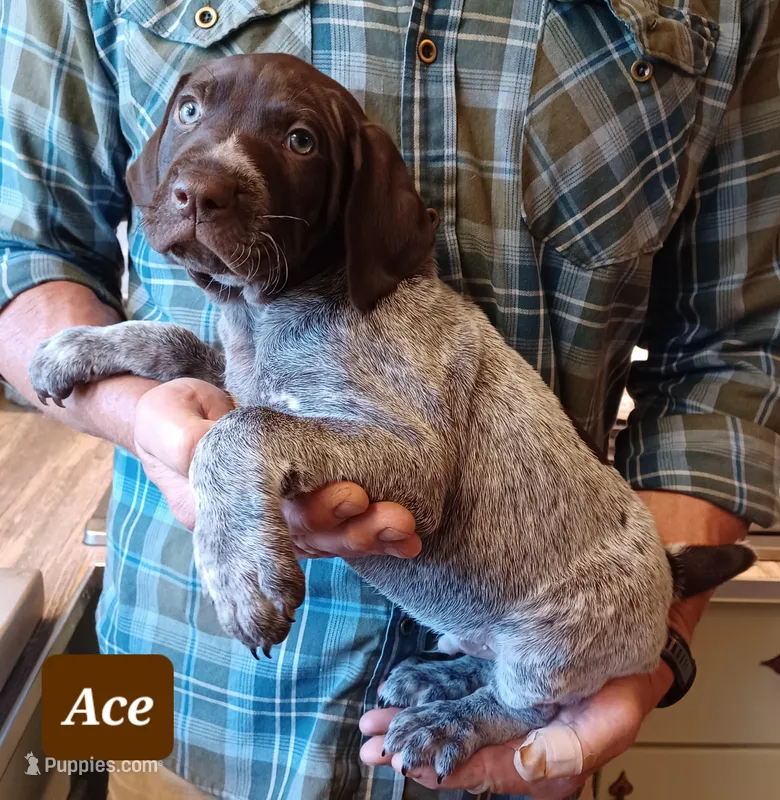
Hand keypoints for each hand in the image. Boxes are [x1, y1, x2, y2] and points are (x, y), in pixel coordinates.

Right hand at [134, 378, 421, 558]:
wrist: (182, 416)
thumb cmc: (168, 416)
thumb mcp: (164, 419)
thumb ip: (180, 439)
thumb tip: (198, 451)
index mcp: (221, 515)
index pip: (267, 531)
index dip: (310, 518)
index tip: (351, 499)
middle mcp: (258, 528)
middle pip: (311, 536)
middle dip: (355, 529)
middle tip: (392, 516)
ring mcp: (284, 518)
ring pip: (333, 535)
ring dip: (373, 532)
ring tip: (406, 524)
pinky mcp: (304, 504)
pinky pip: (341, 522)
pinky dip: (374, 527)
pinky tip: (410, 535)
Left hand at [359, 491, 747, 795]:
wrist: (632, 628)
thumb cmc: (626, 676)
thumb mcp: (614, 716)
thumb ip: (571, 747)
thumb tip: (525, 766)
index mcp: (545, 754)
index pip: (489, 767)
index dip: (449, 767)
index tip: (409, 763)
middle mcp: (520, 732)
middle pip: (461, 745)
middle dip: (416, 745)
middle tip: (373, 741)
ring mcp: (505, 703)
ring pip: (453, 718)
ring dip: (413, 719)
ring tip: (374, 718)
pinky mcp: (498, 676)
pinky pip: (458, 687)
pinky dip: (427, 687)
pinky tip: (398, 686)